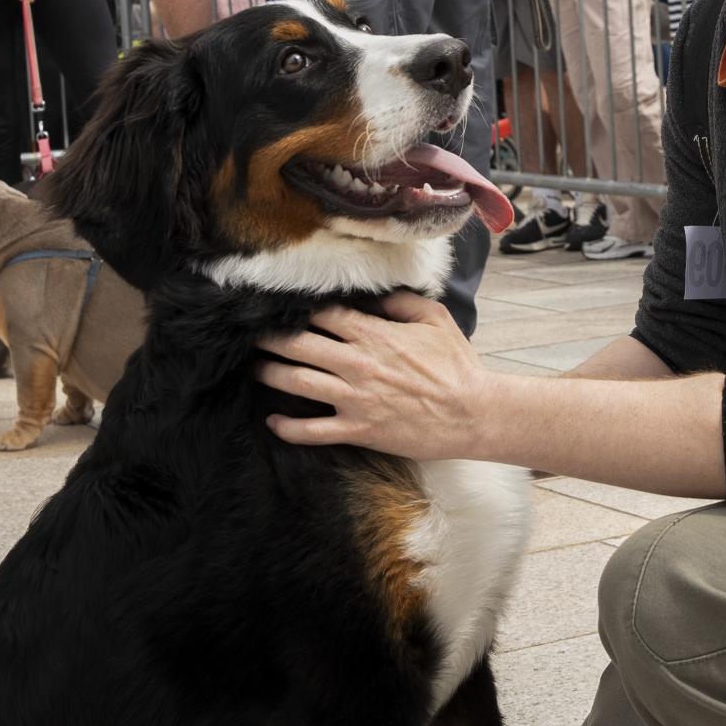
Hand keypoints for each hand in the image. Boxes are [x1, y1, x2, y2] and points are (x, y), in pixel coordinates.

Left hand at [258, 295, 493, 459]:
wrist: (473, 414)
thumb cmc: (457, 366)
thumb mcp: (435, 319)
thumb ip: (401, 302)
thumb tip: (375, 294)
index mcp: (375, 334)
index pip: (323, 314)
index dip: (298, 309)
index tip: (280, 307)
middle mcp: (358, 363)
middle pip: (299, 344)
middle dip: (270, 337)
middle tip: (252, 334)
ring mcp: (355, 398)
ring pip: (298, 382)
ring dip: (270, 373)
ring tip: (255, 368)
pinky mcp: (359, 429)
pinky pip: (314, 431)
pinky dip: (289, 427)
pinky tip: (274, 422)